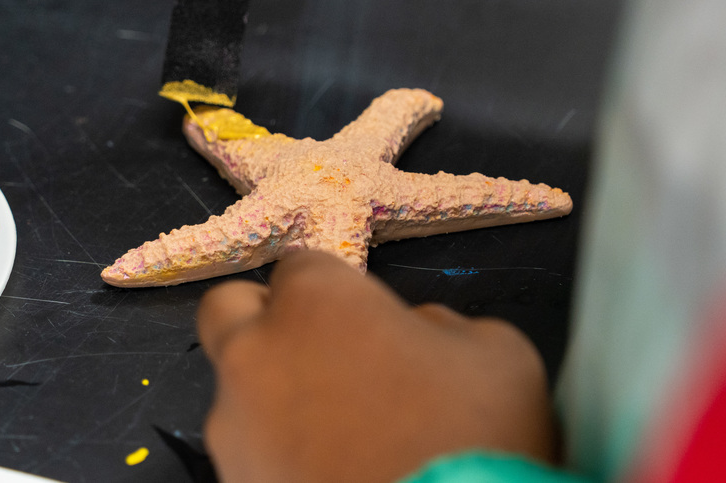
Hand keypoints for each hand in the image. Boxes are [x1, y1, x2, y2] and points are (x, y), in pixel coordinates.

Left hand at [197, 251, 557, 482]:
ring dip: (272, 393)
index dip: (335, 288)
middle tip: (320, 350)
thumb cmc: (475, 439)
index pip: (301, 263)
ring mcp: (233, 426)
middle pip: (229, 309)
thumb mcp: (495, 355)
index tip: (363, 316)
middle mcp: (257, 352)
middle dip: (266, 318)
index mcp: (316, 302)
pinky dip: (277, 453)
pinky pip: (249, 450)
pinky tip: (329, 474)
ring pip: (236, 387)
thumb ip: (438, 325)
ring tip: (336, 436)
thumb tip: (412, 334)